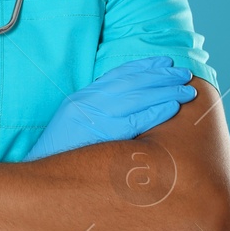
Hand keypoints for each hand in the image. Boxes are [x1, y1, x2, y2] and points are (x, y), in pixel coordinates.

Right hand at [23, 56, 196, 161]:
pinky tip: (172, 106)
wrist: (42, 168)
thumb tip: (130, 103)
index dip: (144, 66)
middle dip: (161, 76)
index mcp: (83, 97)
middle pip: (131, 82)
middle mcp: (88, 102)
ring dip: (165, 91)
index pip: (118, 75)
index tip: (165, 62)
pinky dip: (156, 111)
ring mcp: (95, 117)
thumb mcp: (76, 121)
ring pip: (137, 97)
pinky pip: (136, 120)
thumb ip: (99, 110)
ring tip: (187, 90)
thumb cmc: (64, 151)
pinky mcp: (103, 135)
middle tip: (184, 74)